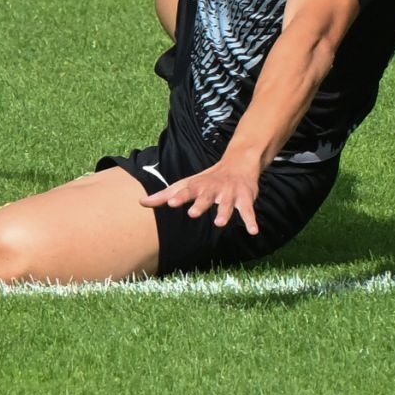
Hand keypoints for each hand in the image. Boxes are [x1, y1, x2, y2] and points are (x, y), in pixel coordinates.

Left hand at [140, 158, 261, 235]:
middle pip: (205, 197)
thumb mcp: (186, 184)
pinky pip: (248, 211)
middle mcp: (212, 188)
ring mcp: (229, 193)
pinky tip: (253, 231)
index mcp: (197, 186)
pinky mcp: (245, 198)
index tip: (170, 203)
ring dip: (224, 213)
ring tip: (219, 223)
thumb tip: (141, 202)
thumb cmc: (206, 180)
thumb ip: (164, 195)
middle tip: (193, 214)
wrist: (238, 164)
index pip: (186, 191)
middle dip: (200, 204)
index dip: (178, 197)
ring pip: (227, 204)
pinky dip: (251, 220)